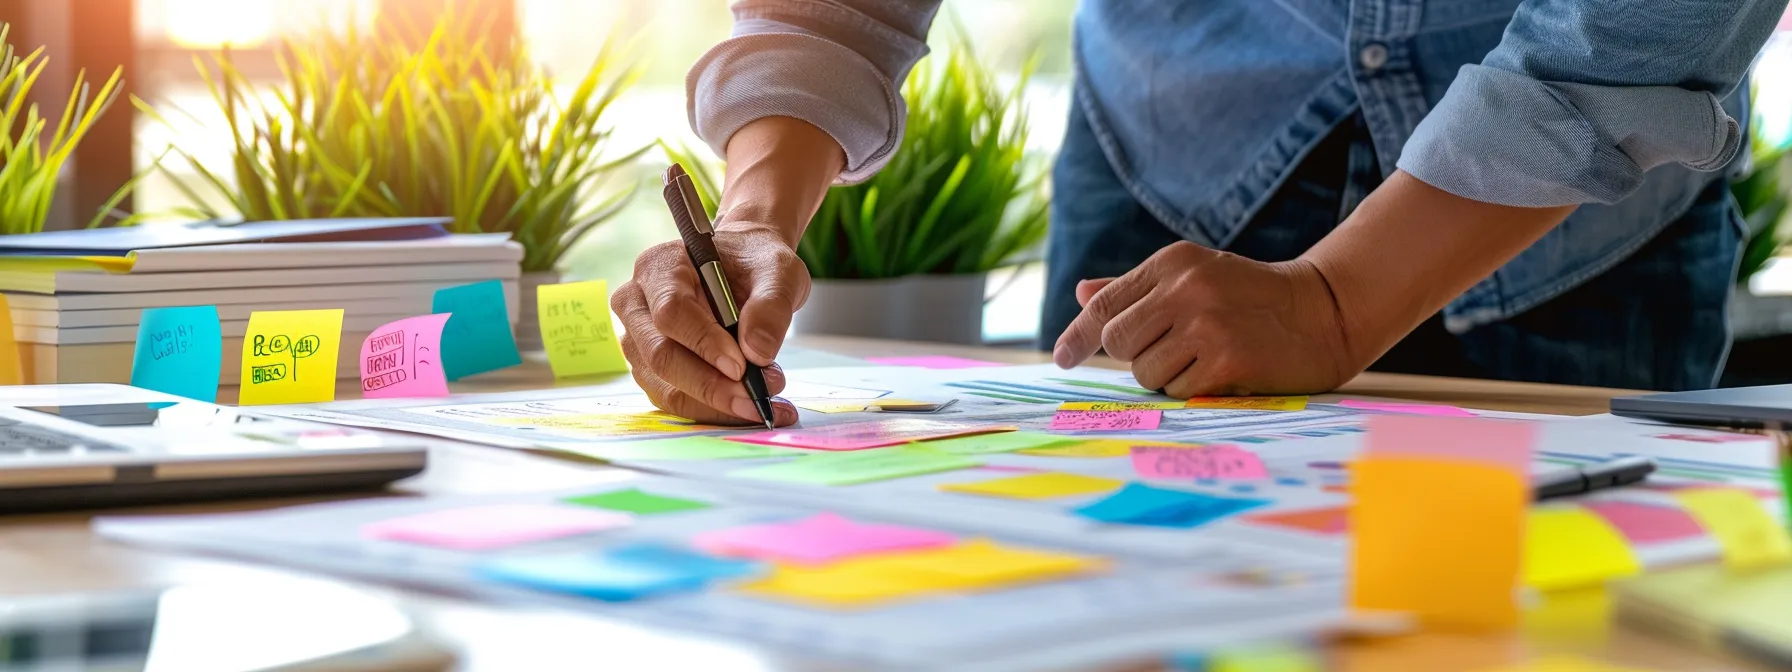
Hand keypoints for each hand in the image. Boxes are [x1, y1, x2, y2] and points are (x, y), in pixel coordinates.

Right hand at [611, 221, 806, 425]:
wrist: (746, 271)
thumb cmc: (754, 263)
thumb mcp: (777, 271)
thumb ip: (771, 305)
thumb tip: (757, 353)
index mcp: (660, 267)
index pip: (671, 312)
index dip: (703, 342)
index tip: (742, 366)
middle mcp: (638, 303)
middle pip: (661, 355)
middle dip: (712, 385)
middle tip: (758, 396)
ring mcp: (639, 340)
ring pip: (666, 387)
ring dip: (717, 404)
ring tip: (765, 399)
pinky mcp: (651, 369)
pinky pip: (675, 400)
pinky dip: (713, 411)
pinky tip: (749, 408)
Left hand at [1052, 241, 1357, 395]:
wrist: (1322, 312)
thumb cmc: (1249, 297)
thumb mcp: (1194, 276)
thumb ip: (1137, 289)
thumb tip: (1081, 294)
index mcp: (1172, 263)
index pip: (1104, 305)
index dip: (1077, 335)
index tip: (1062, 358)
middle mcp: (1185, 289)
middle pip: (1118, 342)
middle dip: (1135, 356)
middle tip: (1173, 351)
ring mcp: (1206, 325)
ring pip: (1145, 372)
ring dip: (1167, 376)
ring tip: (1204, 357)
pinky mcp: (1226, 360)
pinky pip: (1179, 391)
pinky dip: (1194, 390)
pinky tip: (1223, 371)